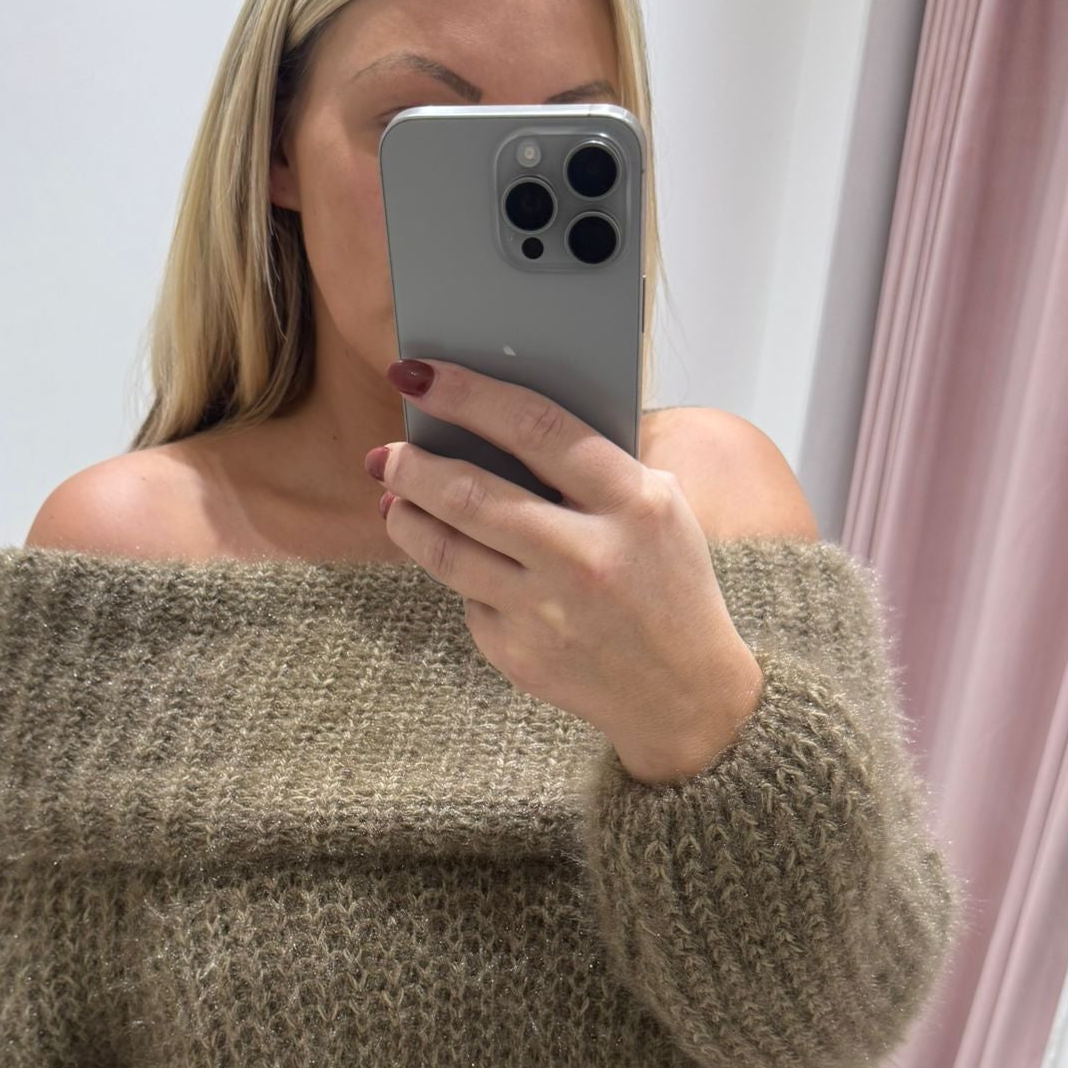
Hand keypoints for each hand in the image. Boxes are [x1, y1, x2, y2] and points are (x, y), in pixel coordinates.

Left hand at [368, 358, 766, 784]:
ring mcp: (547, 611)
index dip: (467, 395)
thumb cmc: (666, 583)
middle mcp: (585, 556)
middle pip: (470, 494)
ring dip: (405, 518)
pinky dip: (460, 576)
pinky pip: (468, 599)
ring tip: (394, 499)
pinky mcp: (519, 654)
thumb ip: (594, 466)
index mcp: (632, 503)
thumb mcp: (659, 509)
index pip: (535, 429)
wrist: (682, 692)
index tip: (418, 374)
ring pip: (445, 551)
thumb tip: (492, 419)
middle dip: (411, 466)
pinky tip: (465, 565)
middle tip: (385, 454)